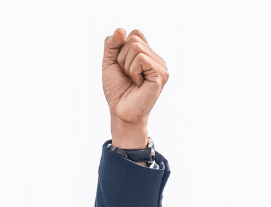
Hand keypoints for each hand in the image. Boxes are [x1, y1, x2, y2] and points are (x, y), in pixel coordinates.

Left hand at [102, 28, 168, 147]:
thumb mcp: (109, 63)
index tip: (122, 66)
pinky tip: (138, 83)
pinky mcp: (161, 74)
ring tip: (132, 80)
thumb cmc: (117, 90)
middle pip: (134, 39)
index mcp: (147, 55)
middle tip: (127, 75)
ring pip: (136, 47)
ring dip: (126, 65)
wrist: (120, 111)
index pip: (135, 33)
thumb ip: (112, 45)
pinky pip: (140, 59)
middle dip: (122, 58)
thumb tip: (120, 30)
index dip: (121, 47)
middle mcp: (156, 58)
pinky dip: (133, 71)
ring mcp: (161, 66)